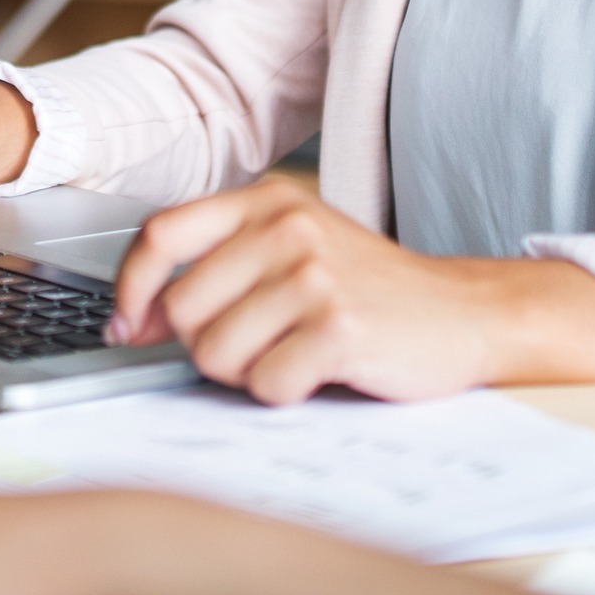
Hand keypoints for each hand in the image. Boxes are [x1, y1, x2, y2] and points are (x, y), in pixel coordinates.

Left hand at [106, 180, 594, 403]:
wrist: (464, 312)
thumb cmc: (369, 289)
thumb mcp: (292, 250)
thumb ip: (216, 268)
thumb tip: (132, 320)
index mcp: (266, 202)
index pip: (160, 235)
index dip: (132, 290)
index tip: (130, 327)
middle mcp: (288, 228)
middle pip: (182, 309)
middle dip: (207, 345)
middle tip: (259, 345)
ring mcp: (315, 275)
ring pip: (216, 354)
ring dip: (248, 372)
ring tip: (294, 353)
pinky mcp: (339, 326)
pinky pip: (266, 384)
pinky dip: (285, 392)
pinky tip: (319, 371)